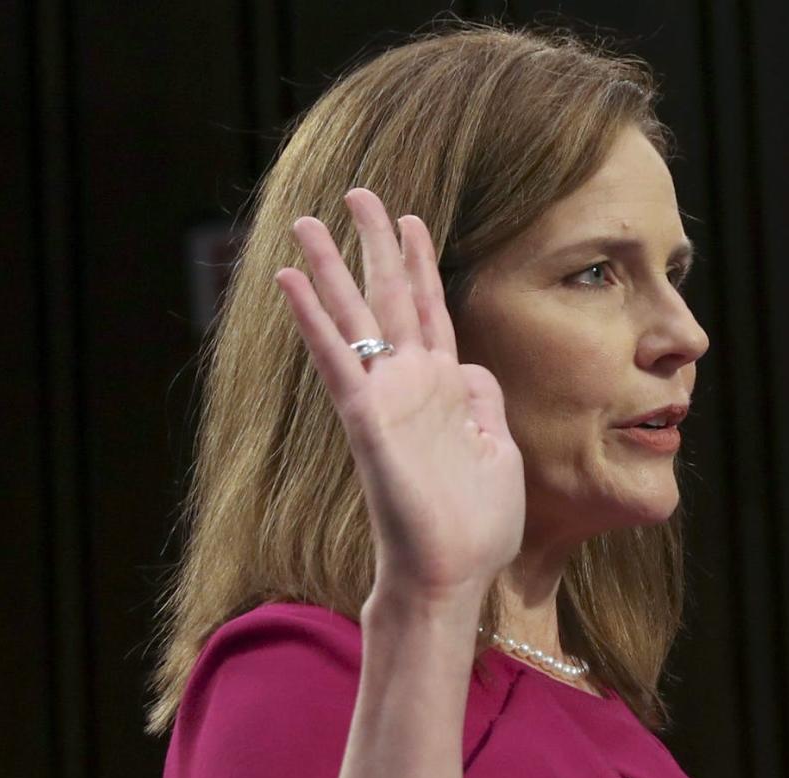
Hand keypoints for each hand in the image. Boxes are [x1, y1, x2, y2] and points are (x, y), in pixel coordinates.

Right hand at [274, 188, 524, 608]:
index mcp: (446, 388)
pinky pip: (336, 359)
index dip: (418, 263)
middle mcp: (410, 383)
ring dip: (329, 268)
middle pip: (388, 297)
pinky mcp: (366, 420)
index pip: (429, 310)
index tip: (408, 218)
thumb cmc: (476, 525)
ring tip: (305, 222)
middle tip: (356, 193)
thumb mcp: (499, 450)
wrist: (453, 574)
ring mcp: (384, 398)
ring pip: (354, 318)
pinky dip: (313, 320)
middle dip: (372, 244)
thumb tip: (474, 368)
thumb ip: (484, 402)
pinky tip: (289, 281)